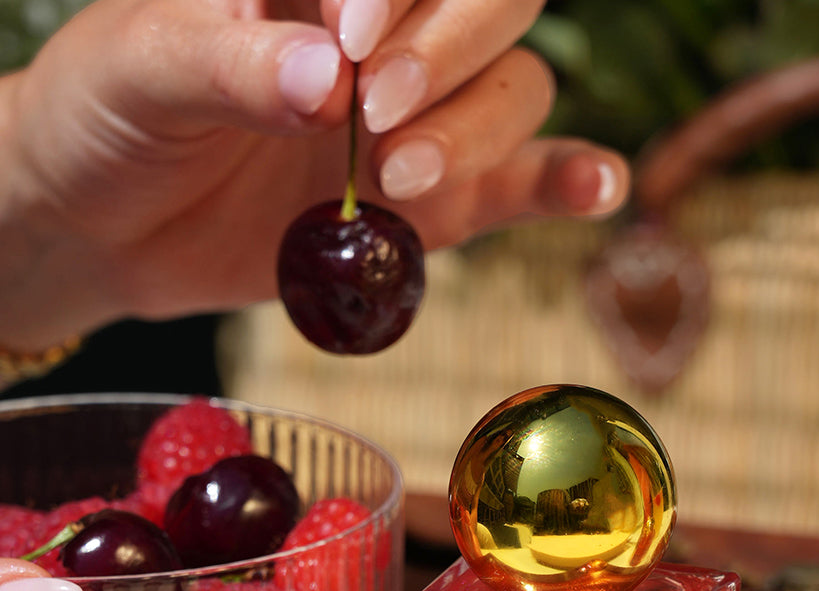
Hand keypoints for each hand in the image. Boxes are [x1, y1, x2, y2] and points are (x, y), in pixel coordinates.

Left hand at [0, 0, 629, 349]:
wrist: (105, 223)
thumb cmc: (106, 113)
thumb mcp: (138, 67)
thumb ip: (229, 62)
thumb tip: (327, 80)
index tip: (351, 41)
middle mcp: (382, 30)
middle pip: (492, 2)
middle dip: (450, 55)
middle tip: (378, 118)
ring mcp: (413, 116)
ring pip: (514, 93)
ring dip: (478, 134)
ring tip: (397, 178)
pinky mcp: (427, 202)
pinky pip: (515, 186)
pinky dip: (561, 183)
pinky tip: (595, 186)